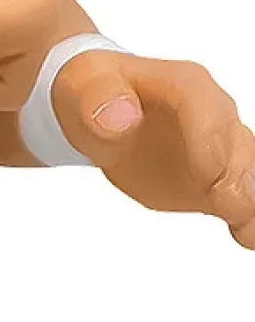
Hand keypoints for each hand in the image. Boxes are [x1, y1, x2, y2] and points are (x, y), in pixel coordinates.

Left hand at [51, 53, 254, 247]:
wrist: (102, 113)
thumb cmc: (94, 94)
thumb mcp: (84, 86)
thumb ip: (99, 98)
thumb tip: (117, 117)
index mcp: (184, 85)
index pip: (205, 107)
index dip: (210, 141)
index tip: (210, 176)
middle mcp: (214, 114)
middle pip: (237, 144)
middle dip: (240, 176)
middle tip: (236, 207)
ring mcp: (221, 149)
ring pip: (246, 172)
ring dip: (249, 200)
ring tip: (248, 230)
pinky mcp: (217, 182)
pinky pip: (241, 199)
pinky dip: (246, 217)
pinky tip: (247, 236)